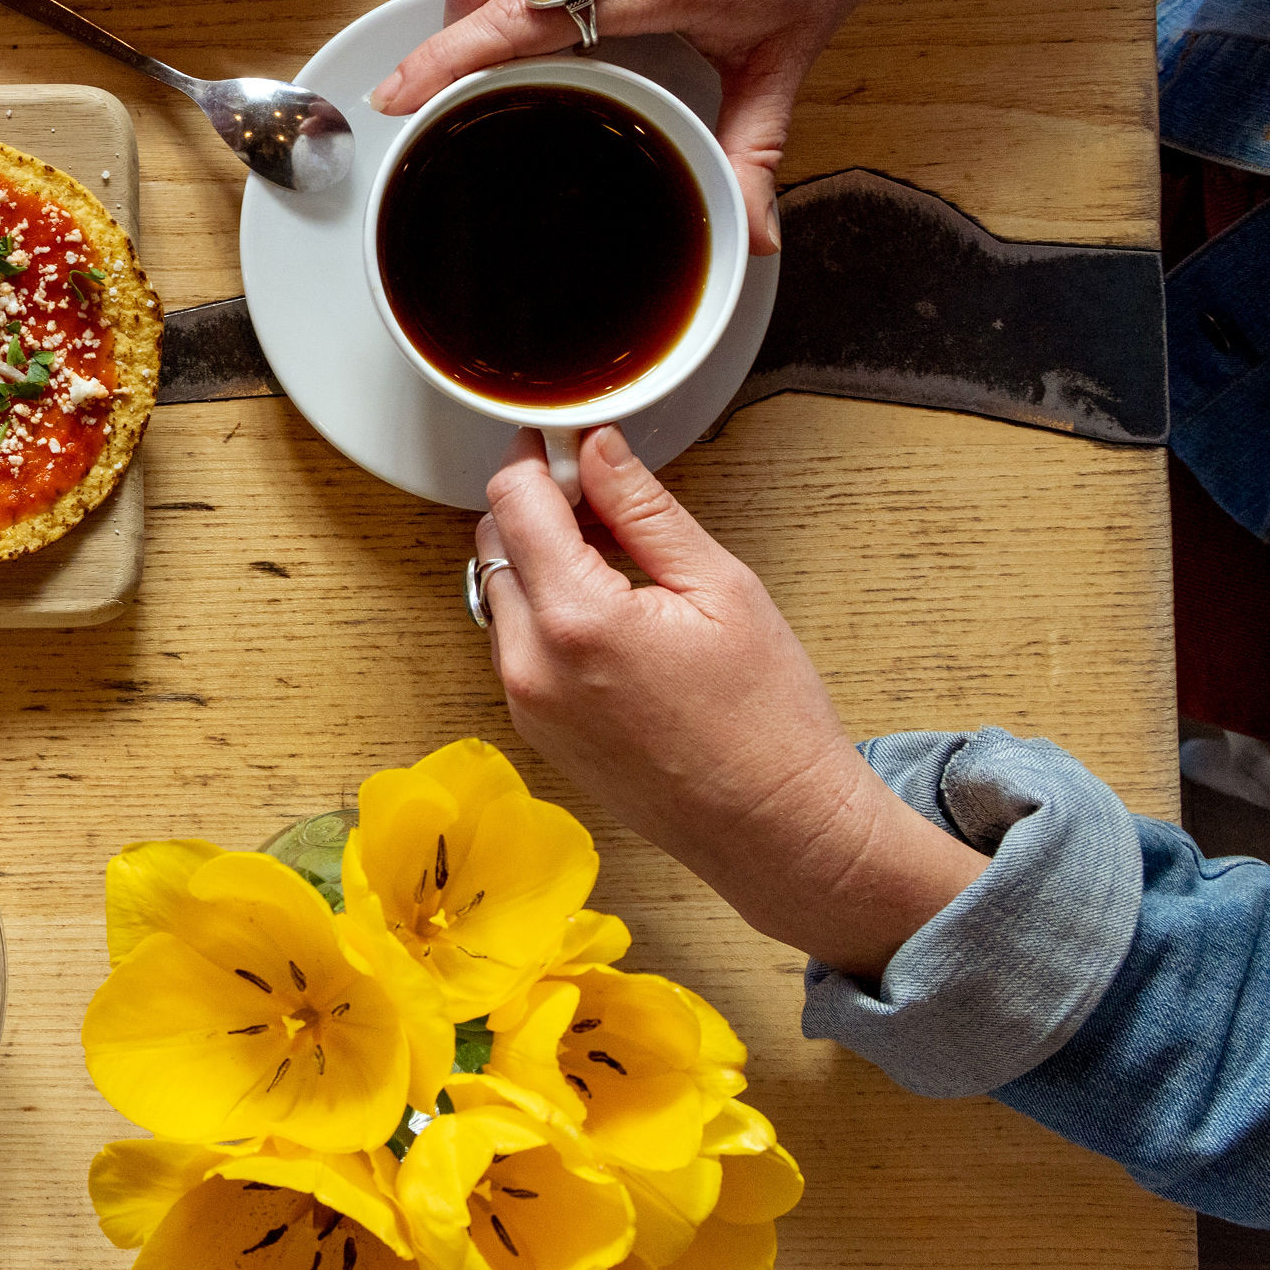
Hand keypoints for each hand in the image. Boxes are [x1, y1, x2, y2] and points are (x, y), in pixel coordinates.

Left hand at [475, 427, 980, 977]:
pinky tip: (609, 612)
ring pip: (500, 592)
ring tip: (617, 560)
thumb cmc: (766, 718)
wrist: (774, 829)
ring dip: (538, 559)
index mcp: (576, 620)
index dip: (536, 457)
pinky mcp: (534, 728)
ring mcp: (525, 703)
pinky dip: (544, 609)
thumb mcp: (720, 588)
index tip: (567, 441)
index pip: (514, 501)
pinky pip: (514, 641)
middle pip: (494, 543)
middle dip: (538, 507)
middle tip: (604, 498)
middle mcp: (530, 664)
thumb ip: (644, 510)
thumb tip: (597, 449)